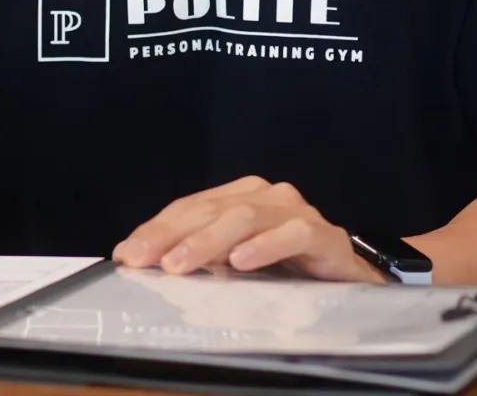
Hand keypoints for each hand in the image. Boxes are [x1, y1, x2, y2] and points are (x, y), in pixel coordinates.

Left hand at [113, 176, 385, 281]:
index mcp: (238, 197)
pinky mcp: (323, 234)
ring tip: (180, 265)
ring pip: (245, 217)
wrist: (349, 280)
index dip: (156, 229)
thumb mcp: (232, 262)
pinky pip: (292, 234)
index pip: (189, 207)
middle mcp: (265, 196)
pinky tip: (242, 262)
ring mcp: (294, 211)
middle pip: (211, 209)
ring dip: (208, 241)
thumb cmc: (285, 270)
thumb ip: (194, 255)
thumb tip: (134, 257)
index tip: (127, 255)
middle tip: (146, 261)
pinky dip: (265, 247)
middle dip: (173, 235)